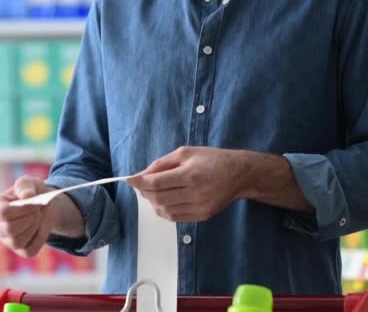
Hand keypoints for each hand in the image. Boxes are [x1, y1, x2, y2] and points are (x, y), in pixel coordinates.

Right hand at [0, 176, 55, 257]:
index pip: (3, 212)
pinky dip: (39, 239)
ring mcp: (6, 239)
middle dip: (29, 219)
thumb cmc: (32, 192)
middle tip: (38, 210)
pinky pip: (29, 251)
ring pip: (17, 242)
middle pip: (9, 229)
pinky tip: (40, 228)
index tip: (36, 202)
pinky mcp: (19, 250)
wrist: (45, 205)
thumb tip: (26, 195)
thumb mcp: (29, 182)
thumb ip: (25, 185)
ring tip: (38, 217)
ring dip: (34, 228)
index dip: (23, 209)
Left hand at [128, 146, 249, 222]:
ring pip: (165, 210)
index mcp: (191, 174)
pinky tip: (162, 201)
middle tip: (140, 184)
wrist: (240, 174)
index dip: (139, 182)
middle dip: (144, 191)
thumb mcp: (186, 153)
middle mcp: (195, 193)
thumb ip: (162, 163)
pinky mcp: (202, 216)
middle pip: (158, 198)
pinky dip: (163, 210)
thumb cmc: (212, 159)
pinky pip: (175, 217)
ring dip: (152, 201)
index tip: (129, 179)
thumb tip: (141, 174)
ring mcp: (199, 207)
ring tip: (152, 192)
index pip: (157, 183)